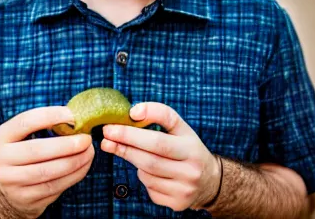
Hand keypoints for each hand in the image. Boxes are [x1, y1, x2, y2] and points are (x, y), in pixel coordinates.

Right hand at [0, 106, 94, 218]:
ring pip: (48, 171)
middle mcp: (3, 158)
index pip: (26, 121)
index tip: (74, 115)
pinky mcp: (25, 198)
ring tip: (89, 151)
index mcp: (4, 135)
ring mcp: (11, 181)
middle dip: (67, 144)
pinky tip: (84, 165)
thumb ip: (49, 124)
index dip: (51, 116)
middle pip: (37, 150)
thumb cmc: (30, 149)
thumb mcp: (29, 134)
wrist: (13, 185)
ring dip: (75, 161)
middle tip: (87, 139)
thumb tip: (79, 116)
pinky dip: (74, 175)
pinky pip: (54, 187)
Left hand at [101, 103, 219, 211]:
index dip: (143, 122)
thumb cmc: (188, 149)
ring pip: (147, 173)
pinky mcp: (177, 202)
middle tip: (107, 134)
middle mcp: (191, 166)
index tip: (128, 114)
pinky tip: (147, 170)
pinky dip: (143, 177)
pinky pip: (150, 188)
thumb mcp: (181, 129)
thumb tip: (134, 112)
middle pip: (150, 155)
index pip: (164, 133)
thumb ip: (161, 116)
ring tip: (129, 151)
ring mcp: (184, 187)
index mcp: (191, 144)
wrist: (208, 181)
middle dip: (125, 143)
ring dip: (133, 160)